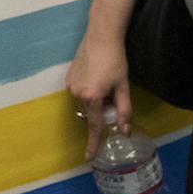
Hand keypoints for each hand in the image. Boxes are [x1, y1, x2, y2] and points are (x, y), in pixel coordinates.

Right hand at [65, 26, 130, 160]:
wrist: (101, 35)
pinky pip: (78, 93)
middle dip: (99, 114)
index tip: (89, 158)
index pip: (94, 126)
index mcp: (92, 98)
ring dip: (94, 102)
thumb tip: (124, 130)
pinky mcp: (68, 77)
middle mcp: (77, 94)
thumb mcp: (123, 86)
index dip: (93, 143)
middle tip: (112, 99)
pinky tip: (96, 78)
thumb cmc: (115, 60)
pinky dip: (87, 93)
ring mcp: (70, 85)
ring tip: (105, 85)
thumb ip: (124, 110)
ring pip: (83, 104)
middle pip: (89, 114)